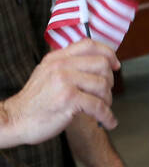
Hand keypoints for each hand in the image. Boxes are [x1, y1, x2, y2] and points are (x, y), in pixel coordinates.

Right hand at [0, 38, 119, 145]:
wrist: (15, 120)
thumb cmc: (36, 101)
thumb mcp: (47, 75)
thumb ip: (68, 66)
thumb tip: (100, 64)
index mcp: (56, 58)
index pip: (89, 44)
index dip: (108, 53)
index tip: (116, 65)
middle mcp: (60, 66)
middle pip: (102, 65)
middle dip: (110, 81)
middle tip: (105, 93)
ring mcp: (64, 81)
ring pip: (103, 85)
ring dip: (107, 100)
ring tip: (102, 108)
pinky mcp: (68, 99)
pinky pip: (98, 106)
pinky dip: (107, 116)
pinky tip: (109, 122)